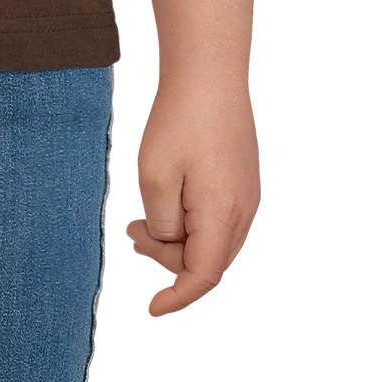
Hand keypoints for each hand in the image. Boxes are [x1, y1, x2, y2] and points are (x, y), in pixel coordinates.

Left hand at [125, 77, 258, 314]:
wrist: (210, 72)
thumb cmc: (180, 120)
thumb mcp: (155, 177)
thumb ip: (162, 225)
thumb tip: (169, 243)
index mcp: (224, 215)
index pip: (203, 276)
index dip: (177, 297)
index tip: (152, 309)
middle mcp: (245, 211)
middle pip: (208, 261)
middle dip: (168, 260)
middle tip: (131, 234)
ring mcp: (249, 195)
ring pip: (214, 241)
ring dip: (178, 241)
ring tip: (140, 222)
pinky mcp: (244, 180)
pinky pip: (220, 220)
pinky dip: (192, 224)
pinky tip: (168, 202)